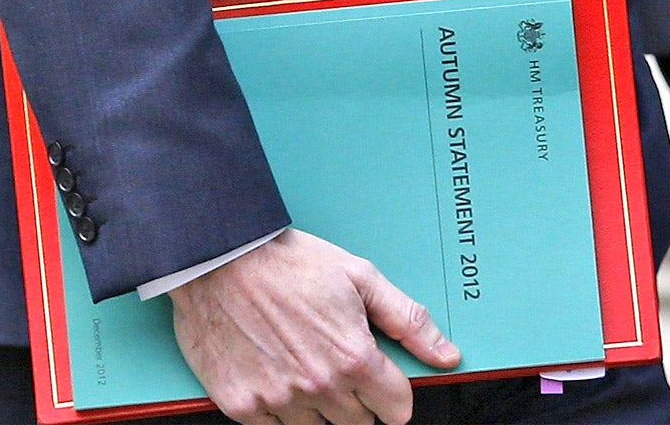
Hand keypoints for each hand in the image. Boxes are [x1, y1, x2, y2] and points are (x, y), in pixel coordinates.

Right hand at [170, 226, 458, 423]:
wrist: (223, 260)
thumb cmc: (292, 263)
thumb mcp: (361, 277)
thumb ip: (407, 320)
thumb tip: (446, 355)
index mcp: (353, 357)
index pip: (396, 409)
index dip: (394, 392)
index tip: (383, 379)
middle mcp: (319, 387)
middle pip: (359, 423)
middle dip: (359, 397)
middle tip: (339, 360)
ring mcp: (279, 401)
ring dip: (321, 404)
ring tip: (307, 361)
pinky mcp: (243, 408)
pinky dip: (283, 410)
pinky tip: (280, 373)